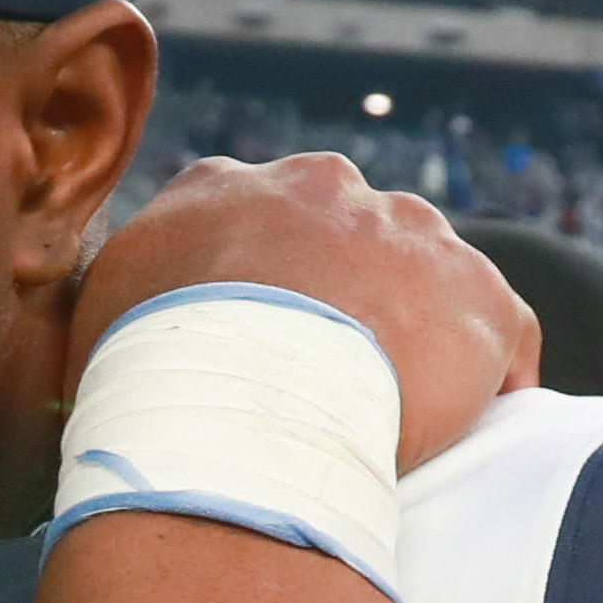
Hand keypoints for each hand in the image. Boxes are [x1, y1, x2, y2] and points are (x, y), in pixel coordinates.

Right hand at [77, 152, 538, 469]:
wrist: (245, 399)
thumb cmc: (152, 374)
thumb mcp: (101, 315)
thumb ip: (127, 300)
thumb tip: (118, 339)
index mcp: (228, 185)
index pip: (253, 217)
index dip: (259, 279)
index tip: (258, 333)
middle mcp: (325, 188)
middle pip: (346, 232)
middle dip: (344, 292)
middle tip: (328, 375)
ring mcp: (408, 233)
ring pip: (423, 273)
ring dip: (416, 327)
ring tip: (400, 406)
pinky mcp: (476, 295)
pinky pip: (501, 330)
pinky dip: (495, 371)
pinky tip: (483, 417)